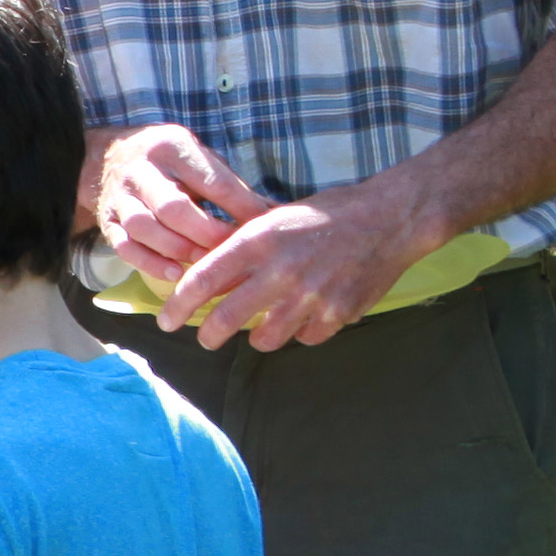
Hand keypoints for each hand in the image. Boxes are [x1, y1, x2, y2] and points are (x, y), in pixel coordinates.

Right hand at [87, 122, 275, 276]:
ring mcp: (120, 197)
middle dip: (207, 233)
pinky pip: (123, 246)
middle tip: (232, 251)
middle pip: (173, 207)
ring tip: (205, 264)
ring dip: (177, 250)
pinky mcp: (106, 220)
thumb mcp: (200, 158)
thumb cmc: (170, 162)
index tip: (263, 227)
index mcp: (172, 147)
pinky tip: (174, 274)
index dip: (240, 207)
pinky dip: (149, 263)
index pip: (212, 181)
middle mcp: (141, 170)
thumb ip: (231, 186)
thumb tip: (275, 214)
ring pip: (144, 228)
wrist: (109, 156)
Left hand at [153, 184, 430, 352]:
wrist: (389, 219)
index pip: (202, 281)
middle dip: (208, 335)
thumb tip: (205, 281)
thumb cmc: (325, 216)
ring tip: (261, 326)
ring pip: (264, 338)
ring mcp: (311, 295)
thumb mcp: (273, 221)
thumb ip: (240, 250)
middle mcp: (280, 270)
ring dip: (257, 336)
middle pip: (225, 319)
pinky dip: (300, 332)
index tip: (167, 321)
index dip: (178, 306)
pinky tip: (304, 317)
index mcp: (258, 241)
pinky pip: (304, 338)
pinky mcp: (338, 313)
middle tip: (205, 339)